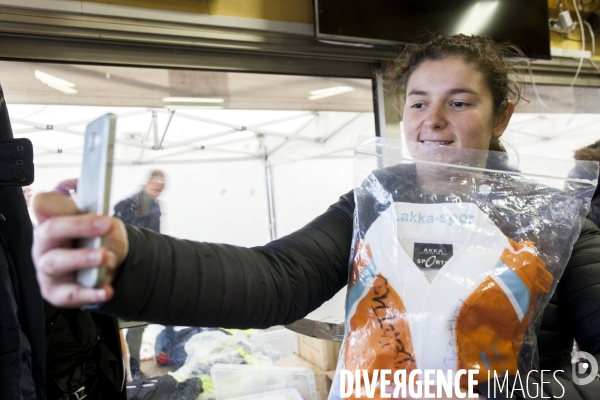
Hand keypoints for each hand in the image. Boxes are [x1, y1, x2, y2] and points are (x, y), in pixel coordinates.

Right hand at [32, 192, 128, 307]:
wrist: (104, 270)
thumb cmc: (97, 242)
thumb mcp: (103, 225)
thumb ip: (102, 221)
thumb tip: (106, 222)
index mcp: (53, 221)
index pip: (43, 204)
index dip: (57, 202)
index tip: (79, 197)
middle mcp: (44, 244)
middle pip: (50, 230)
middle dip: (79, 226)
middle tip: (106, 225)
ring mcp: (46, 269)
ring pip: (56, 262)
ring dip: (81, 258)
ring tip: (105, 256)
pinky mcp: (55, 292)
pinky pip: (70, 294)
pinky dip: (89, 293)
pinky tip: (106, 290)